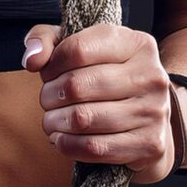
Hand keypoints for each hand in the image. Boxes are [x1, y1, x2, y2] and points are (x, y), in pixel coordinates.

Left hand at [21, 22, 175, 183]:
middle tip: (47, 99)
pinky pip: (96, 148)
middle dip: (50, 95)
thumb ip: (47, 39)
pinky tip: (61, 139)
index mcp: (135, 43)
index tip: (46, 73)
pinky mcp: (150, 145)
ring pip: (83, 118)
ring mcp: (154, 111)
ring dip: (55, 121)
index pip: (78, 49)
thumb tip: (32, 59)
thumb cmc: (107, 73)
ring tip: (51, 120)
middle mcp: (151, 75)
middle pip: (77, 85)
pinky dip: (68, 145)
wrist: (150, 115)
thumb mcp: (80, 44)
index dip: (51, 64)